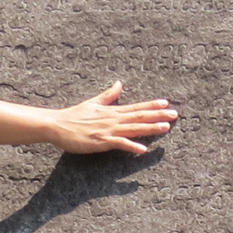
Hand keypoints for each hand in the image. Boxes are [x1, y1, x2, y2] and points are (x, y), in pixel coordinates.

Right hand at [46, 81, 177, 155]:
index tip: (166, 103)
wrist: (56, 125)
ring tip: (166, 128)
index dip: (152, 105)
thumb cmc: (73, 116)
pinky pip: (119, 144)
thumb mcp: (93, 103)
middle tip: (175, 114)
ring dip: (149, 128)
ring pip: (133, 128)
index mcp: (112, 111)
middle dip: (158, 115)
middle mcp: (112, 119)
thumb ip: (108, 95)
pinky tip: (143, 149)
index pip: (136, 107)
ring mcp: (107, 130)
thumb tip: (119, 83)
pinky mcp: (101, 142)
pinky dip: (131, 146)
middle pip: (139, 116)